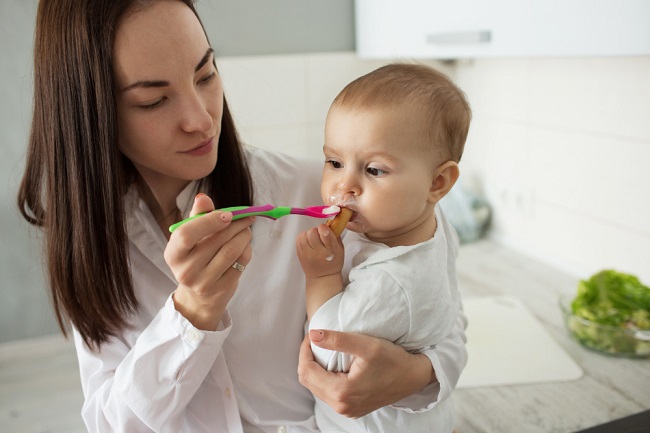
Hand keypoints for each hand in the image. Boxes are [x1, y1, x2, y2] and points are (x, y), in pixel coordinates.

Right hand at [164, 194, 252, 329]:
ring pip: (231, 251)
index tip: (227, 214)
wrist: (199, 295)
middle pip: (216, 241)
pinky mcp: (222, 289)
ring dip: (244, 235)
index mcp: (173, 254)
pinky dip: (246, 249)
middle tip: (246, 216)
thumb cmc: (195, 257)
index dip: (209, 221)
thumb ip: (198, 216)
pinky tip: (244, 245)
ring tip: (246, 228)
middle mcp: (186, 270)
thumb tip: (203, 197)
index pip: (187, 234)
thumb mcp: (191, 237)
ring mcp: (204, 283)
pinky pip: (241, 262)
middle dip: (235, 224)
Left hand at [296, 224, 343, 278]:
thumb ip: (335, 236)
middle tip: (319, 237)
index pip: (324, 233)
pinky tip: (308, 242)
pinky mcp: (299, 254)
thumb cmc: (333, 262)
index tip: (325, 230)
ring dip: (308, 234)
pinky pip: (298, 239)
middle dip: (316, 231)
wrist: (322, 277)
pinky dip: (303, 238)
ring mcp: (306, 254)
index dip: (324, 228)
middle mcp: (317, 252)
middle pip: (312, 232)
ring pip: (304, 234)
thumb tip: (329, 223)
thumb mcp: (340, 249)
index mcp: (329, 250)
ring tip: (313, 240)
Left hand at [298, 329, 434, 417]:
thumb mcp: (366, 345)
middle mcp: (342, 406)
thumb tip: (313, 334)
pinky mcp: (352, 409)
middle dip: (307, 359)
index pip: (307, 371)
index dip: (304, 350)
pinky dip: (324, 378)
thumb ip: (338, 340)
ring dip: (315, 369)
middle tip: (314, 341)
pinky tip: (332, 365)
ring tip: (321, 350)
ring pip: (317, 388)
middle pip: (308, 381)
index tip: (311, 334)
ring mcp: (347, 410)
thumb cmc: (393, 360)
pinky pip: (328, 394)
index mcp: (341, 393)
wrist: (414, 377)